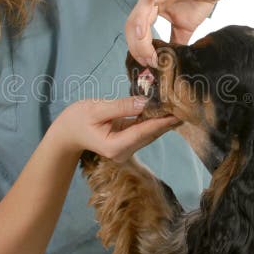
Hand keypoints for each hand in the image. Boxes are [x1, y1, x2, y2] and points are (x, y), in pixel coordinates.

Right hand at [51, 96, 181, 162]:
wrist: (66, 133)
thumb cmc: (77, 120)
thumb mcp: (97, 109)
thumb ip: (122, 106)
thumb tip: (145, 102)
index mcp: (116, 146)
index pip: (144, 131)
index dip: (163, 120)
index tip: (179, 111)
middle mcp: (124, 152)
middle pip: (151, 134)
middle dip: (168, 120)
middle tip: (187, 105)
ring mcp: (126, 149)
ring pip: (150, 133)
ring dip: (164, 120)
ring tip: (181, 106)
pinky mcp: (127, 143)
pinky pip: (144, 131)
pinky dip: (154, 120)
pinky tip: (167, 110)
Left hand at [125, 0, 234, 66]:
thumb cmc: (197, 4)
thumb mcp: (183, 30)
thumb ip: (173, 44)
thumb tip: (168, 65)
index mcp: (150, 11)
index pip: (135, 30)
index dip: (137, 47)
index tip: (147, 63)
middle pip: (134, 20)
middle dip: (137, 42)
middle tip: (148, 58)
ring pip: (144, 4)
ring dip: (141, 22)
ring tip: (142, 38)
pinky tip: (156, 0)